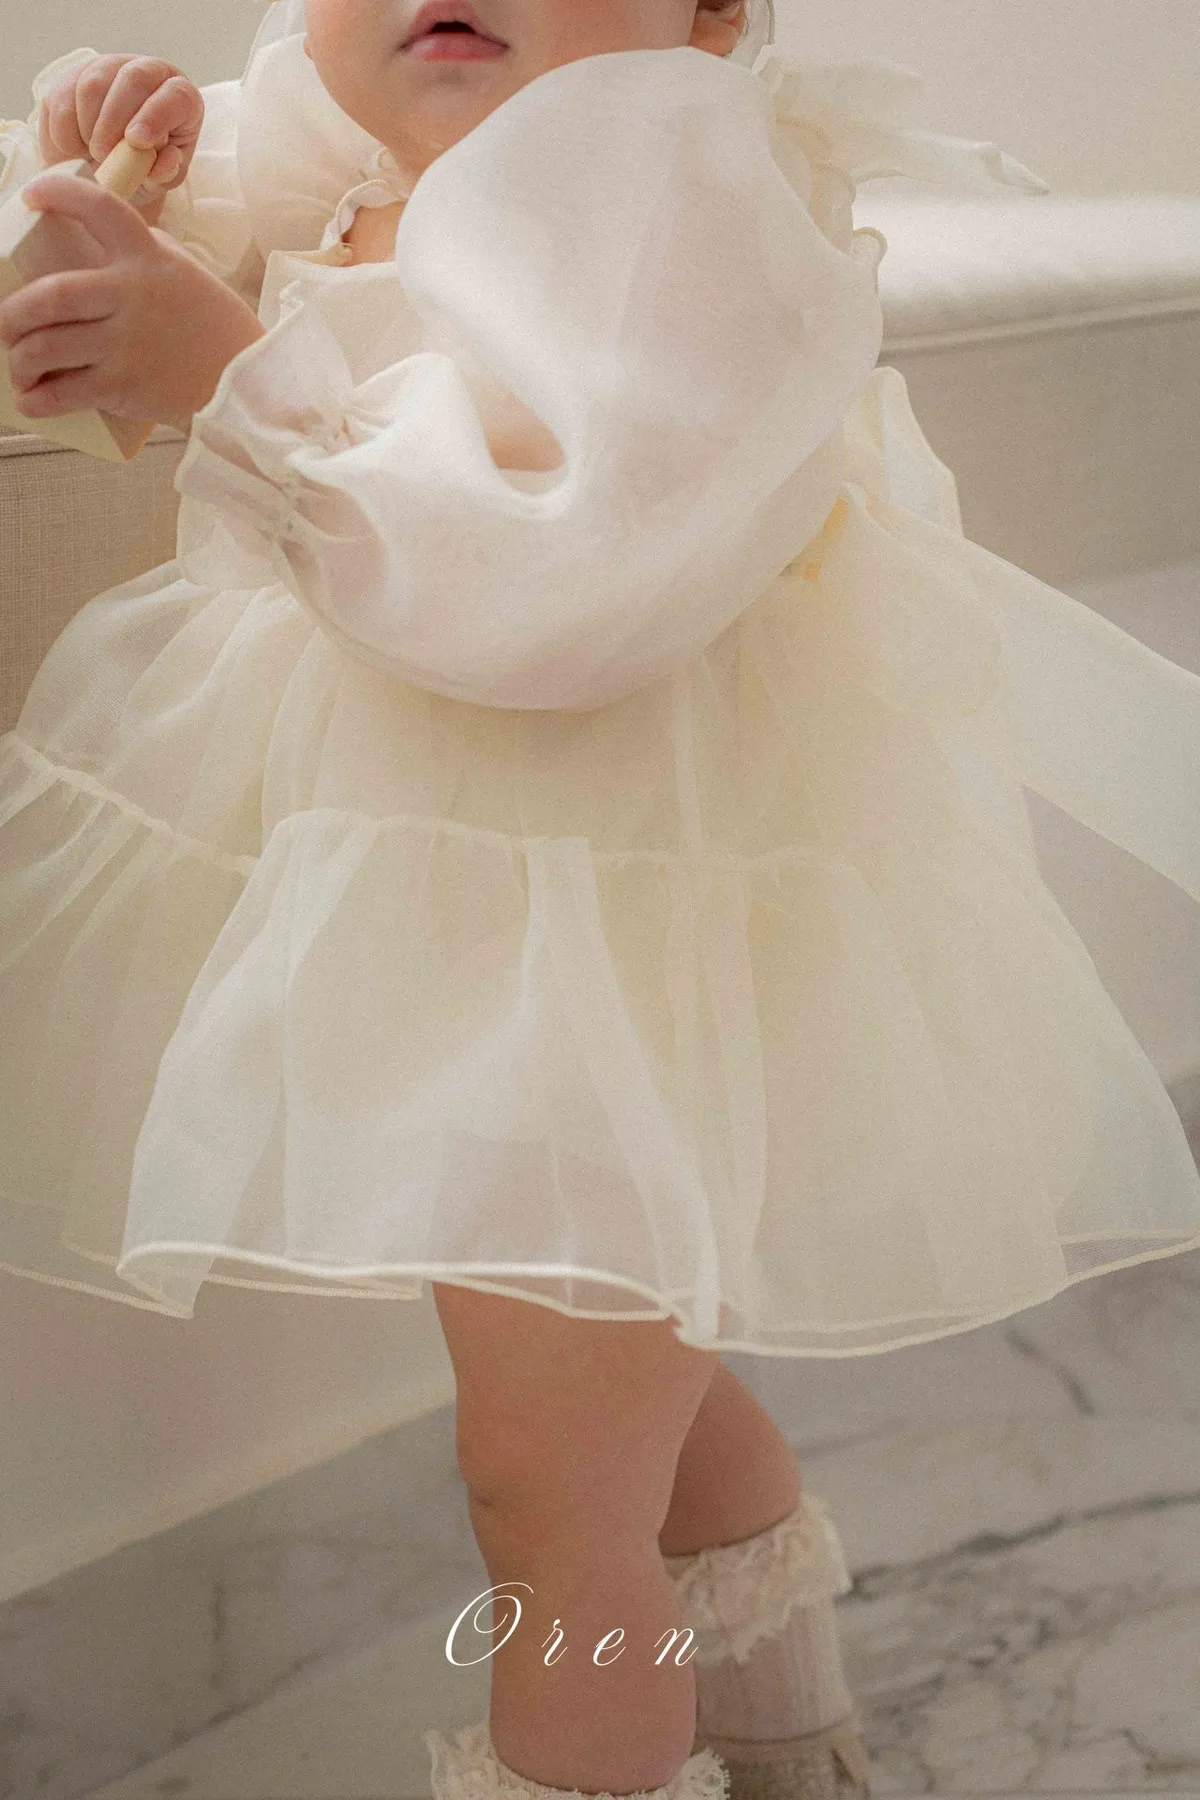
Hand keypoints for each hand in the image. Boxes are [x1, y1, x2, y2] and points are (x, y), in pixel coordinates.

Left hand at [0, 172, 265, 434]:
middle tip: (6, 323)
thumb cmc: (215, 326)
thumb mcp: (183, 272)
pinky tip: (32, 400)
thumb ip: (141, 252)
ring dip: (21, 359)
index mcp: (148, 258)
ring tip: (19, 366)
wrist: (249, 381)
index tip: (31, 195)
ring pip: (47, 346)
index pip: (100, 208)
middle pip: (51, 295)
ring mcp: (126, 343)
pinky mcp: (125, 387)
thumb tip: (96, 239)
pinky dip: (40, 400)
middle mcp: (132, 296)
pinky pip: (65, 393)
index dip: (60, 194)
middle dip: (13, 312)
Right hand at [37, 53, 203, 216]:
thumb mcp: (160, 180)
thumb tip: (167, 161)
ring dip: (89, 128)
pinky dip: (65, 130)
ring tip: (94, 156)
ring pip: (93, 84)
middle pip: (133, 79)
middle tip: (104, 155)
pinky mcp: (73, 75)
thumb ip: (167, 174)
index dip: (156, 116)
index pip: (177, 95)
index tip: (136, 142)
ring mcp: (109, 68)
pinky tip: (75, 148)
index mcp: (181, 98)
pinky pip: (62, 96)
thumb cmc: (143, 173)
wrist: (105, 171)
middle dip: (115, 121)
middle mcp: (148, 72)